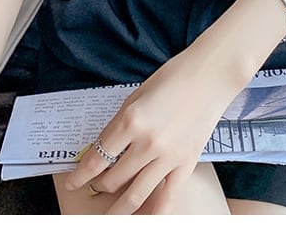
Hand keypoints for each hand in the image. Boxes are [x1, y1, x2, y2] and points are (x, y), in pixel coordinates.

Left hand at [64, 50, 239, 213]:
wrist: (211, 74)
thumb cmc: (174, 76)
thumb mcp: (137, 95)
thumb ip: (120, 124)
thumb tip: (105, 148)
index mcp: (131, 120)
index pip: (97, 158)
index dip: (80, 175)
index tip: (74, 181)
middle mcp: (147, 143)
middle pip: (113, 179)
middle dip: (99, 186)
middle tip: (95, 185)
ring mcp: (168, 156)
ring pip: (135, 195)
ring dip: (118, 206)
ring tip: (111, 208)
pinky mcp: (187, 164)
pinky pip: (166, 199)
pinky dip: (151, 213)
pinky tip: (141, 216)